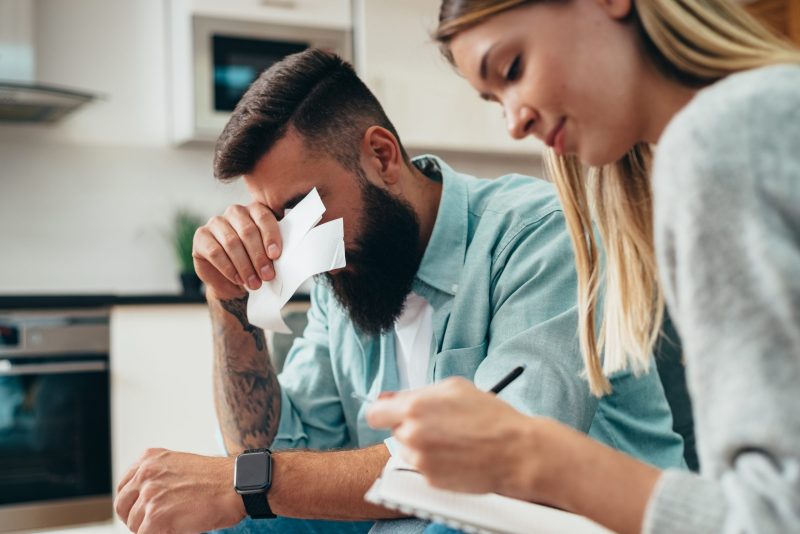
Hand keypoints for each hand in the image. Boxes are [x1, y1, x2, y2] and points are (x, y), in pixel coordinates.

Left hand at [115, 448, 244, 533]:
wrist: (237, 485)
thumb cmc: (218, 479)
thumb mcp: (180, 467)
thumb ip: (159, 478)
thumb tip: (147, 501)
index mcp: (150, 459)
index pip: (124, 487)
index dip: (132, 504)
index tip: (140, 512)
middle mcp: (146, 474)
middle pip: (123, 507)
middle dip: (135, 519)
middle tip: (153, 525)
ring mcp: (149, 495)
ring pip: (135, 525)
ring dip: (152, 529)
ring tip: (176, 523)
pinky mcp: (156, 517)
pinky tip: (177, 529)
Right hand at [192, 203, 281, 299]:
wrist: (232, 278)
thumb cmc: (254, 261)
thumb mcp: (267, 255)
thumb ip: (273, 250)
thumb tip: (280, 257)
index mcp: (254, 210)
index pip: (264, 217)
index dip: (271, 236)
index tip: (276, 255)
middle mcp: (234, 212)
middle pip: (248, 231)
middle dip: (259, 257)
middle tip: (267, 276)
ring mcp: (216, 223)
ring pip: (231, 243)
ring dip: (245, 266)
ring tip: (254, 283)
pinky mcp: (201, 236)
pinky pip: (215, 252)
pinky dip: (228, 268)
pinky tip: (238, 279)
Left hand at [366, 377, 542, 499]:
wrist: (515, 451)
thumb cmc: (491, 417)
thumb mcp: (454, 388)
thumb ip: (418, 392)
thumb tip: (393, 398)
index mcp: (414, 408)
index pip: (375, 413)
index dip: (384, 411)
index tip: (391, 412)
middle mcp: (412, 435)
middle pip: (394, 431)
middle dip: (409, 426)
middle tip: (435, 424)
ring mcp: (420, 460)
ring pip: (406, 450)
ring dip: (420, 445)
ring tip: (450, 440)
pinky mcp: (430, 479)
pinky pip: (422, 467)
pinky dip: (433, 461)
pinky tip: (455, 454)